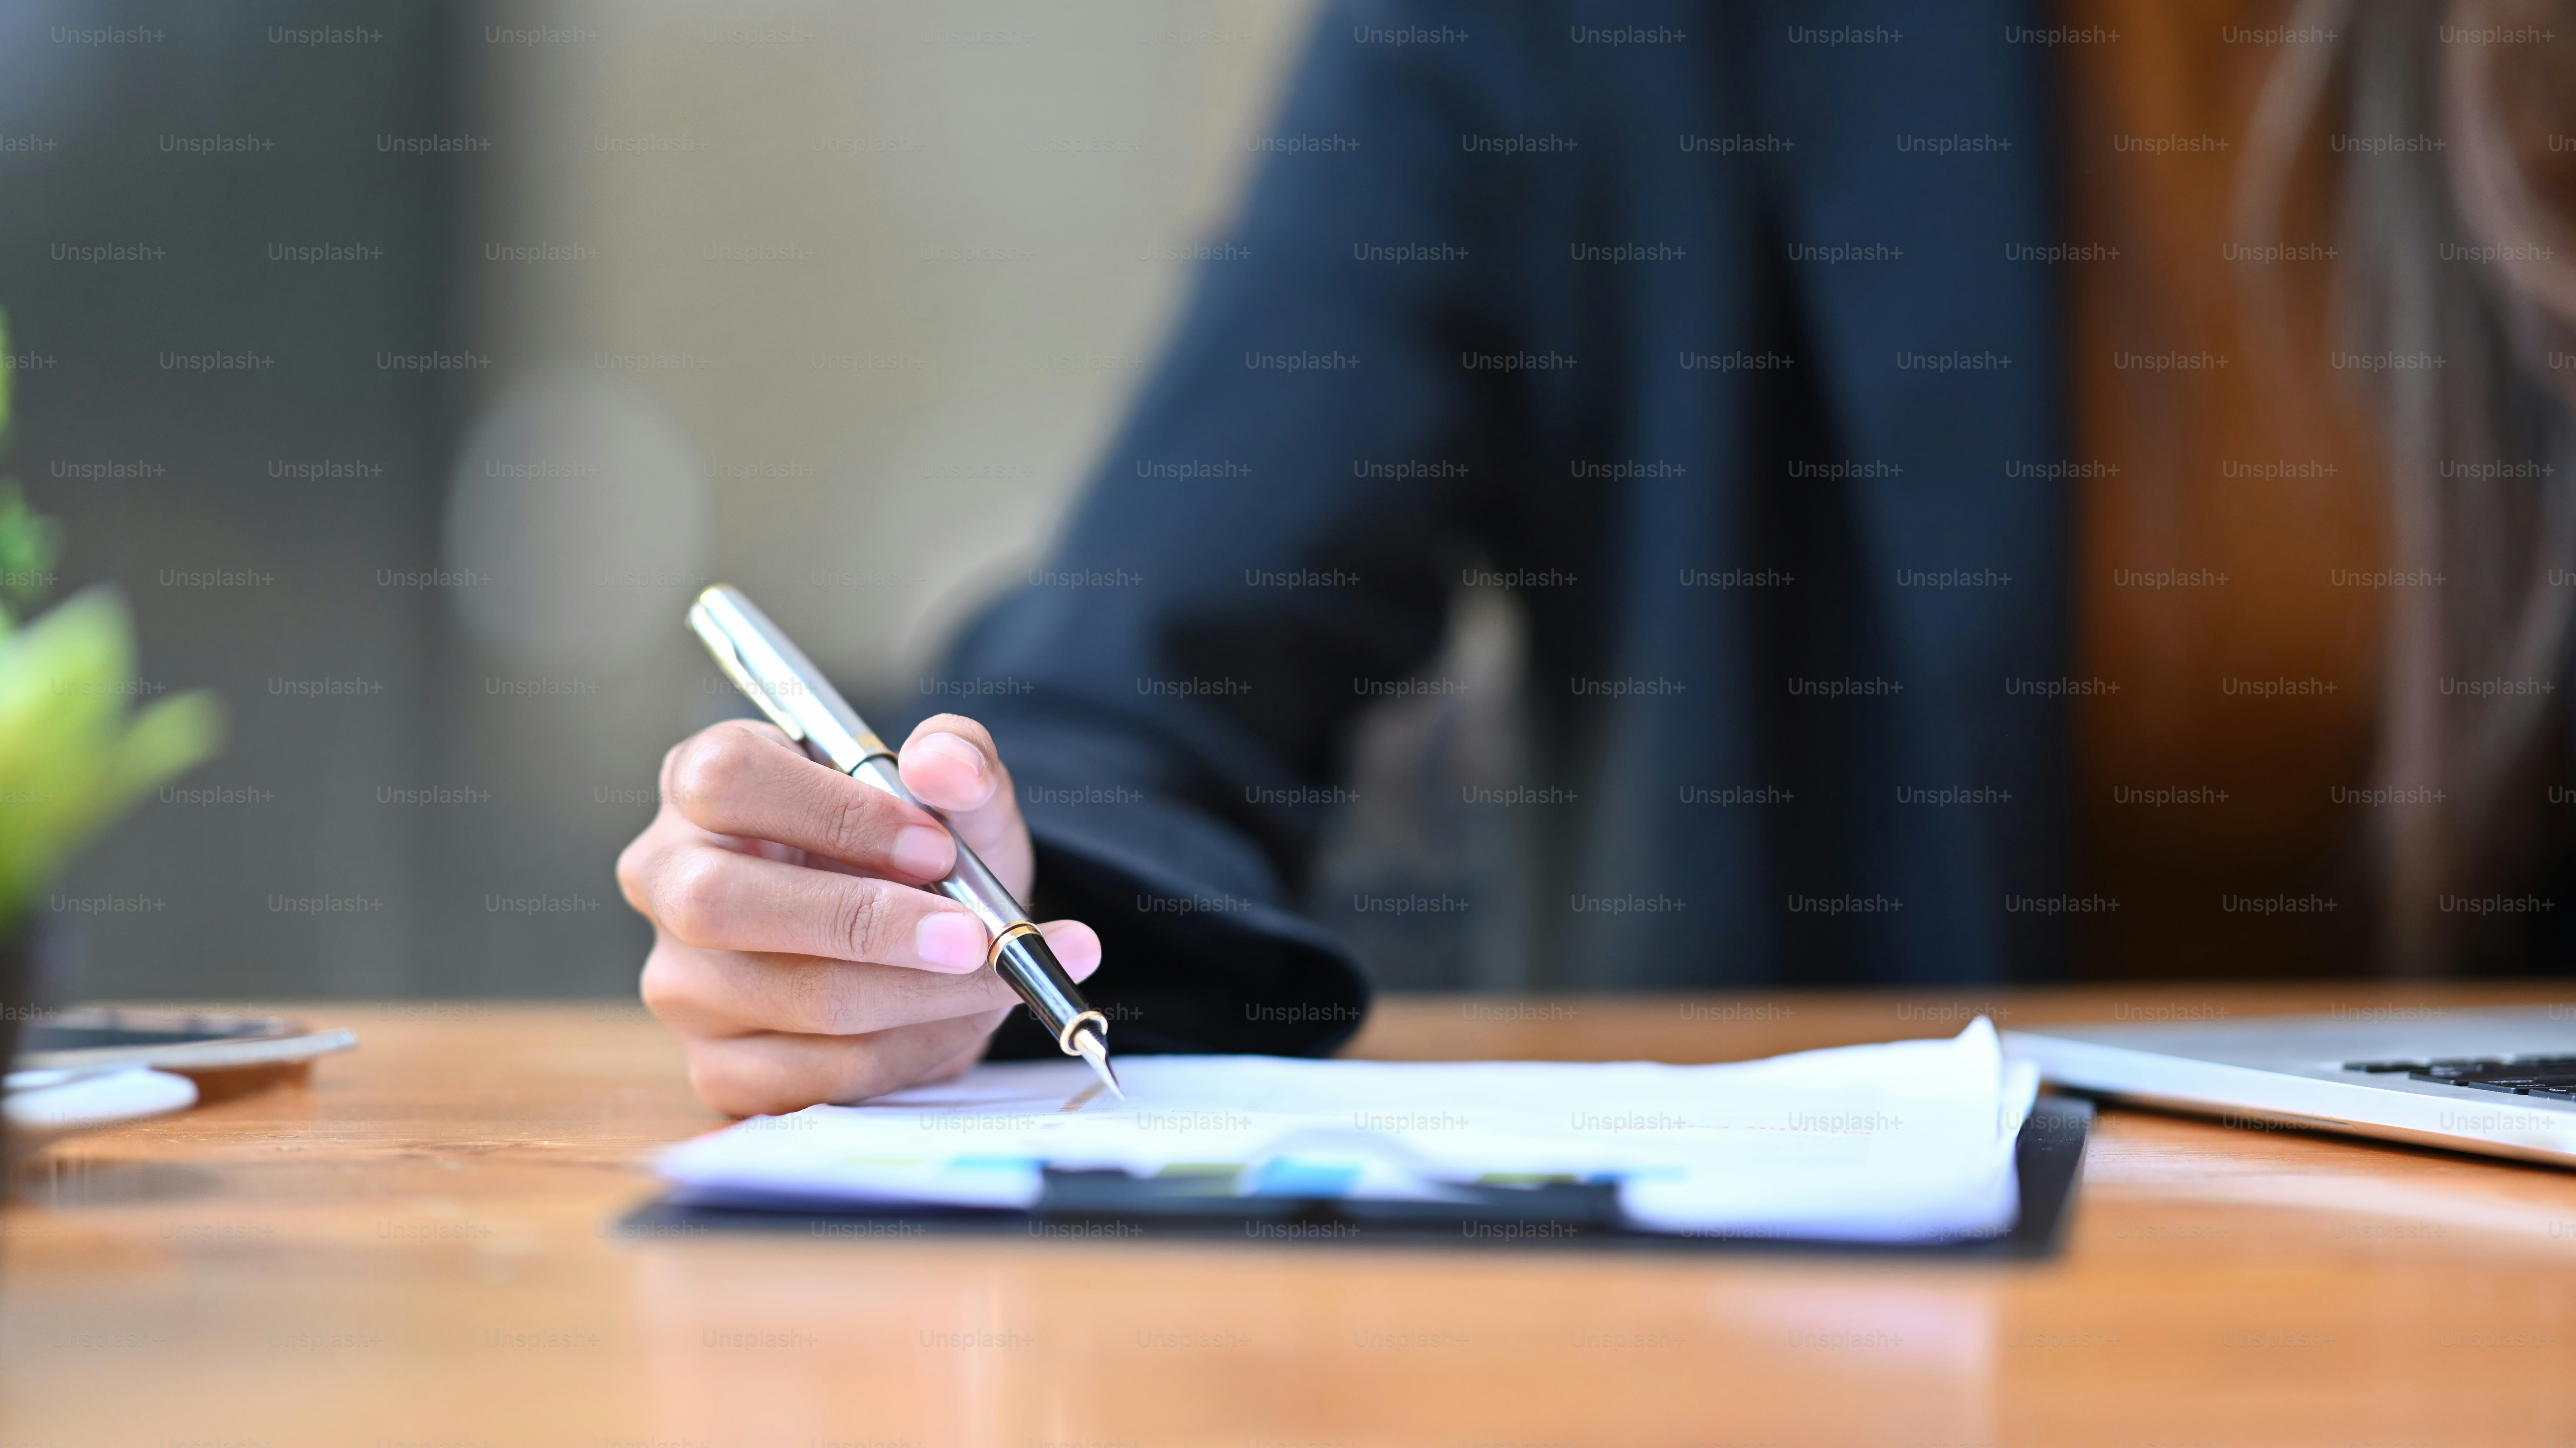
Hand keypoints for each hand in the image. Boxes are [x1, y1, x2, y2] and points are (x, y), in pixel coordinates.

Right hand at [615, 712, 1100, 1114]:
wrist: (926, 940)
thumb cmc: (921, 849)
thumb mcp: (951, 790)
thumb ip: (957, 755)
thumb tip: (946, 763)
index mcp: (703, 781)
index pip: (728, 779)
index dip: (836, 814)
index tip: (937, 847)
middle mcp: (667, 879)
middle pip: (722, 902)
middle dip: (867, 923)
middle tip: (973, 937)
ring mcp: (681, 982)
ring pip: (793, 997)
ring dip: (918, 996)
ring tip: (998, 977)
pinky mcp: (718, 1067)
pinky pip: (815, 1077)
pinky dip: (908, 1052)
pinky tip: (957, 1022)